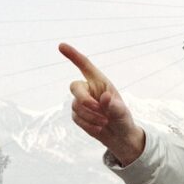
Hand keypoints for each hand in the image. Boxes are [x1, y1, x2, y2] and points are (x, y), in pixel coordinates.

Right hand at [60, 42, 144, 164]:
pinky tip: (99, 128)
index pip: (85, 65)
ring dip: (90, 116)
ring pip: (75, 106)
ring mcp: (81, 102)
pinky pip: (76, 118)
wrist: (119, 137)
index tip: (61, 46)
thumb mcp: (122, 113)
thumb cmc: (123, 119)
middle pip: (75, 87)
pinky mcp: (78, 115)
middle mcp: (89, 89)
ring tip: (105, 122)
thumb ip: (114, 105)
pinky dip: (88, 124)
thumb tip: (104, 98)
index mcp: (100, 82)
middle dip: (84, 100)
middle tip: (99, 110)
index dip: (73, 55)